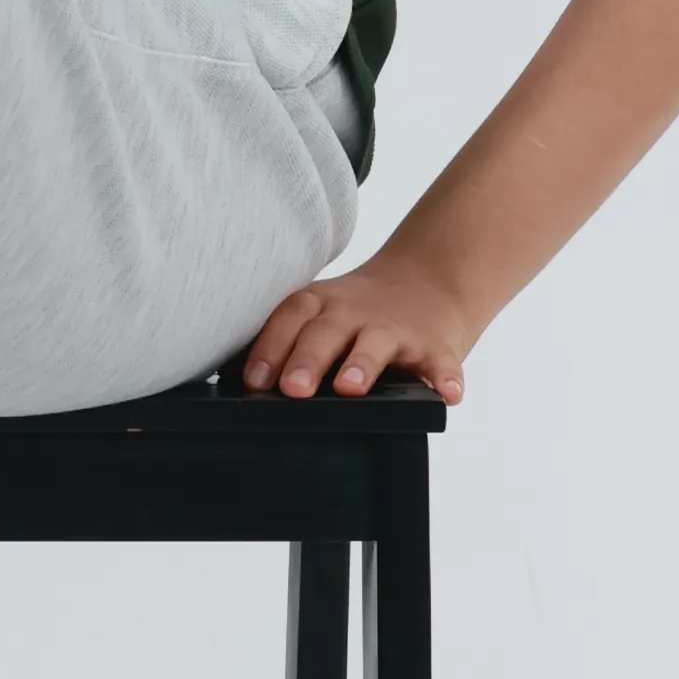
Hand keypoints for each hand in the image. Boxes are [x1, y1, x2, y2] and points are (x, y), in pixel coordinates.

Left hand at [241, 246, 472, 404]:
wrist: (427, 284)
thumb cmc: (356, 316)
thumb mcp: (320, 317)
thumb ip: (284, 344)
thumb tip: (232, 382)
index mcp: (321, 306)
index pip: (289, 319)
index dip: (269, 347)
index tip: (253, 381)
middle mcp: (355, 313)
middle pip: (327, 332)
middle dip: (309, 359)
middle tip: (294, 388)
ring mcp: (396, 329)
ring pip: (377, 344)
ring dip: (363, 364)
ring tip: (351, 387)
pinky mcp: (435, 346)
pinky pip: (441, 363)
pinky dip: (446, 377)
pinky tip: (447, 394)